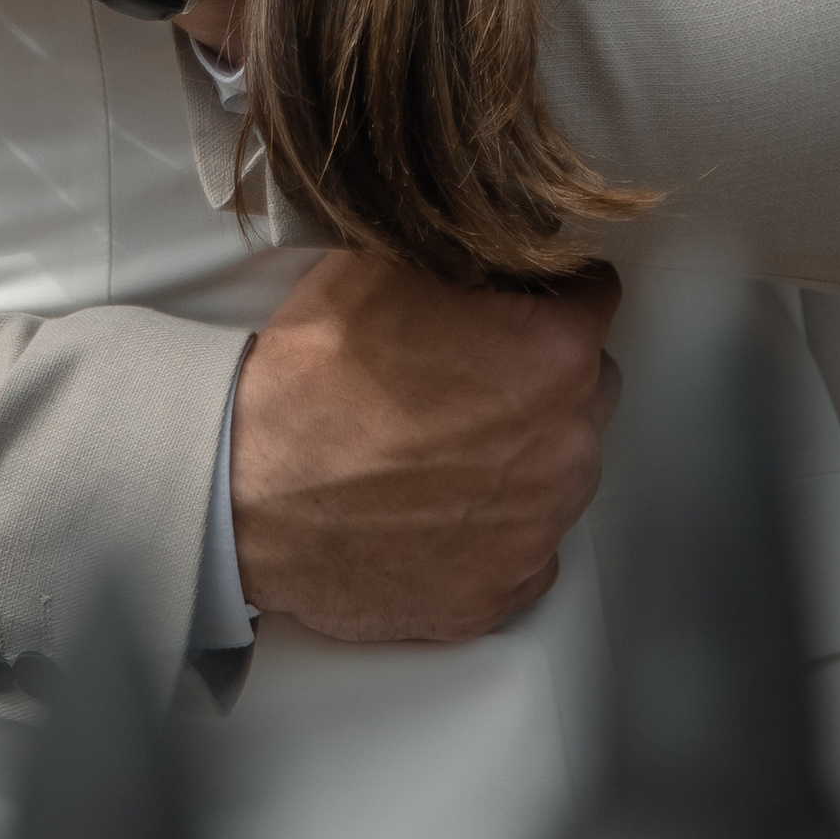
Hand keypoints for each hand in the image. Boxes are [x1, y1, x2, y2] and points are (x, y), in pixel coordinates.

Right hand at [228, 254, 620, 640]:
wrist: (243, 491)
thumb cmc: (310, 382)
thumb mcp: (388, 264)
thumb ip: (471, 254)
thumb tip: (503, 247)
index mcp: (554, 357)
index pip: (596, 296)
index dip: (550, 290)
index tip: (519, 301)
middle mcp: (566, 448)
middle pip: (589, 388)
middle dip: (545, 374)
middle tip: (471, 373)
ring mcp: (537, 529)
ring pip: (562, 470)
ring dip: (524, 453)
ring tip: (442, 444)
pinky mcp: (502, 592)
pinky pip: (528, 548)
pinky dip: (495, 527)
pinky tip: (437, 504)